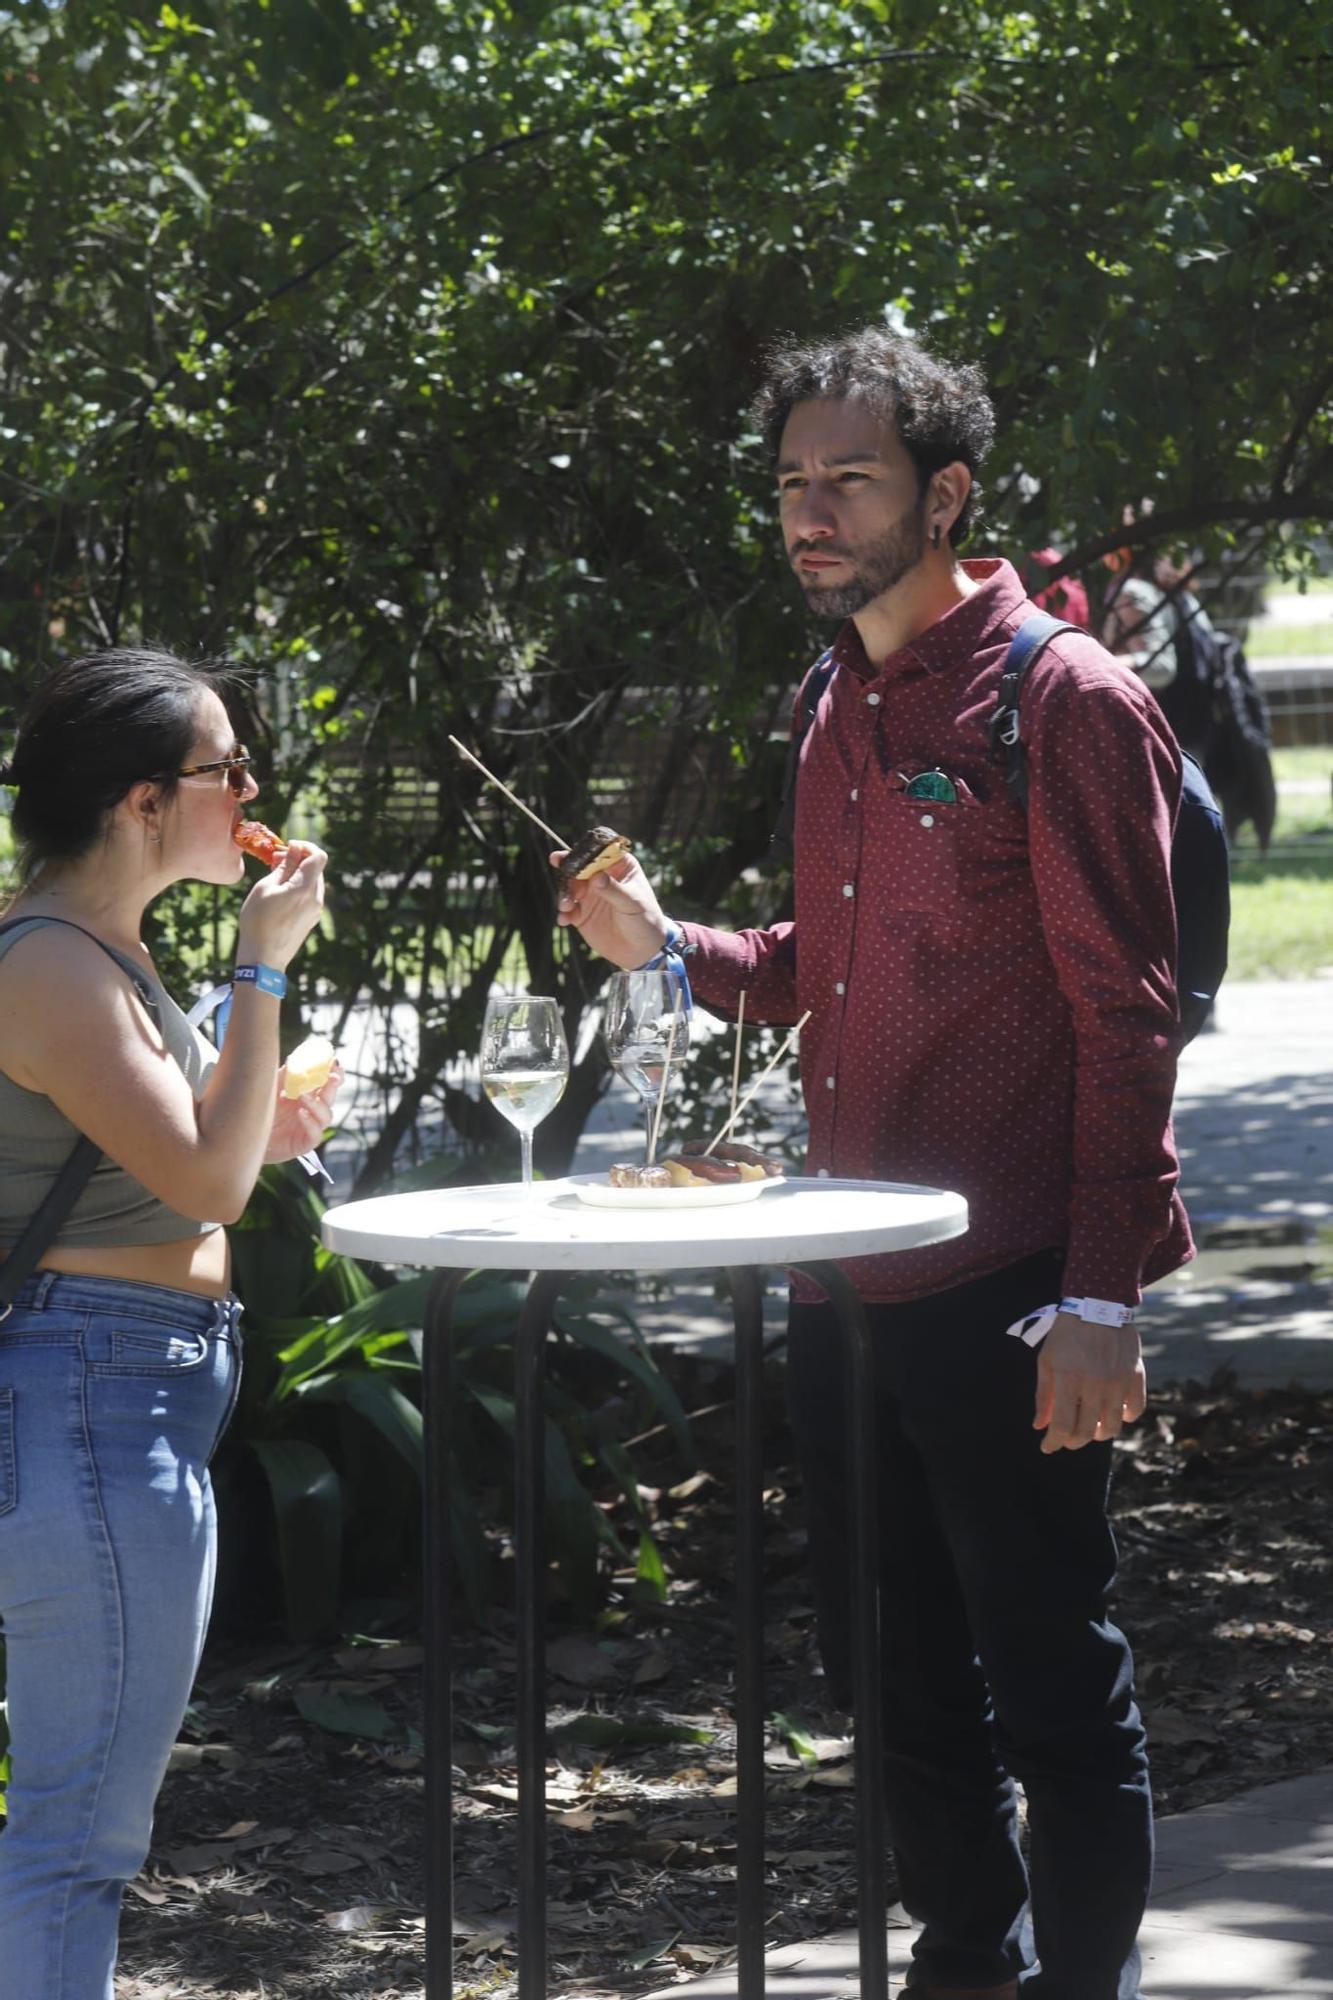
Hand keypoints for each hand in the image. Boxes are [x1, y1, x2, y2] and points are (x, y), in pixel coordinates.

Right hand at [237, 839, 327, 971]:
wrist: (264, 958)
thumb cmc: (258, 921)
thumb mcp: (265, 888)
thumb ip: (283, 867)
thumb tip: (294, 850)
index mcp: (306, 888)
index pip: (319, 856)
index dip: (305, 846)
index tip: (288, 847)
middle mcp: (316, 898)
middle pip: (317, 868)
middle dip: (300, 859)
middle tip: (276, 859)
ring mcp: (315, 911)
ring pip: (313, 882)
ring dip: (298, 873)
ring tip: (275, 875)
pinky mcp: (311, 920)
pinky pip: (309, 896)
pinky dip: (299, 887)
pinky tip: (281, 892)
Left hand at [264, 1059, 343, 1163]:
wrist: (247, 1133)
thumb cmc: (260, 1110)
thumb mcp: (271, 1089)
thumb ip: (284, 1076)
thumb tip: (294, 1058)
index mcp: (307, 1094)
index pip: (327, 1083)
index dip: (335, 1073)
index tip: (335, 1061)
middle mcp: (312, 1110)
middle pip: (330, 1097)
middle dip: (334, 1085)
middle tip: (332, 1076)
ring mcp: (310, 1126)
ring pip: (326, 1116)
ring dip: (318, 1104)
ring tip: (303, 1096)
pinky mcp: (305, 1143)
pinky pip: (316, 1134)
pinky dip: (311, 1122)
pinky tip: (301, 1113)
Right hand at [551, 849, 670, 969]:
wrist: (642, 949)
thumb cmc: (645, 919)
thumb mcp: (632, 903)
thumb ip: (614, 890)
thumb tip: (596, 877)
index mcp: (619, 867)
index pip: (599, 853)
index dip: (584, 852)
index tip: (570, 854)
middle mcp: (602, 878)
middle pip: (579, 867)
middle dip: (567, 868)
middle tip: (557, 866)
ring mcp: (590, 896)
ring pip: (570, 888)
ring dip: (564, 894)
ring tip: (565, 907)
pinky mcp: (582, 915)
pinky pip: (567, 910)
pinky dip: (563, 914)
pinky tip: (564, 920)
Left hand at [1033, 1312, 1146, 1453]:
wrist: (1098, 1305)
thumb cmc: (1066, 1334)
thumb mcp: (1047, 1360)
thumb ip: (1044, 1395)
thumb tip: (1040, 1426)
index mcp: (1069, 1379)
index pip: (1063, 1425)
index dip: (1053, 1442)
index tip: (1047, 1447)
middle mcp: (1096, 1384)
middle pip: (1087, 1431)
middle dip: (1073, 1441)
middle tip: (1066, 1438)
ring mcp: (1118, 1382)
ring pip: (1112, 1427)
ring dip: (1098, 1434)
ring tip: (1089, 1427)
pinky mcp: (1135, 1376)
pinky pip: (1135, 1409)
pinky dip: (1125, 1418)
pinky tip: (1113, 1413)